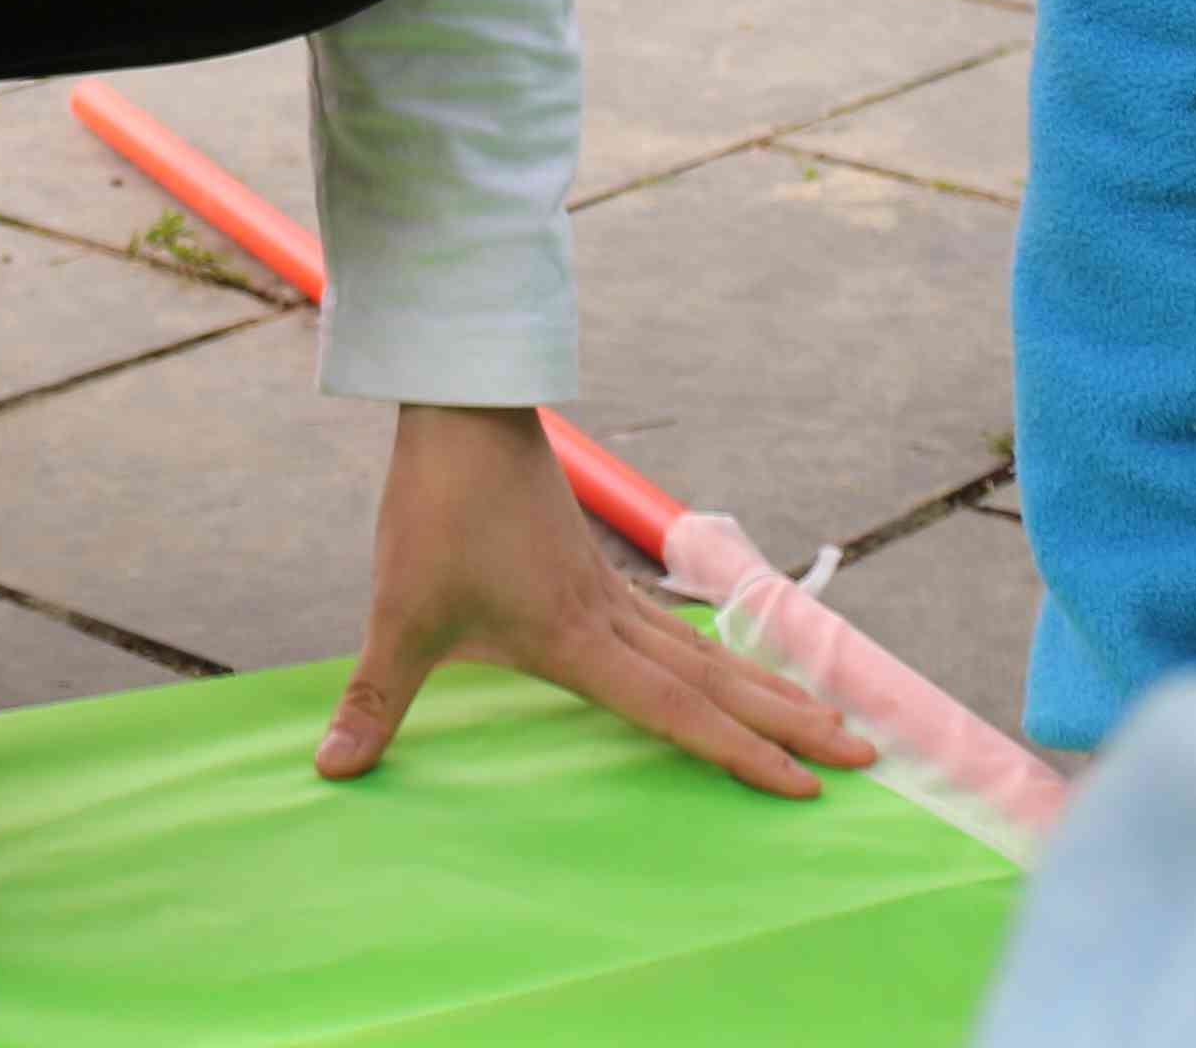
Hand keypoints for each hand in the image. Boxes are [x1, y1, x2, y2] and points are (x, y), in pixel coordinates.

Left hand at [313, 406, 873, 797]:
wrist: (461, 409)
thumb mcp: (398, 615)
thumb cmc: (436, 510)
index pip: (676, 712)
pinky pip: (668, 623)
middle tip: (864, 754)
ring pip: (706, 650)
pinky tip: (716, 658)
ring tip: (826, 713)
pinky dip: (709, 650)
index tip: (805, 785)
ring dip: (765, 686)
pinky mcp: (589, 565)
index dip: (741, 753)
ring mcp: (606, 589)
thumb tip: (331, 771)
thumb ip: (375, 700)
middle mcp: (609, 619)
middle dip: (792, 723)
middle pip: (720, 682)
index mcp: (577, 642)